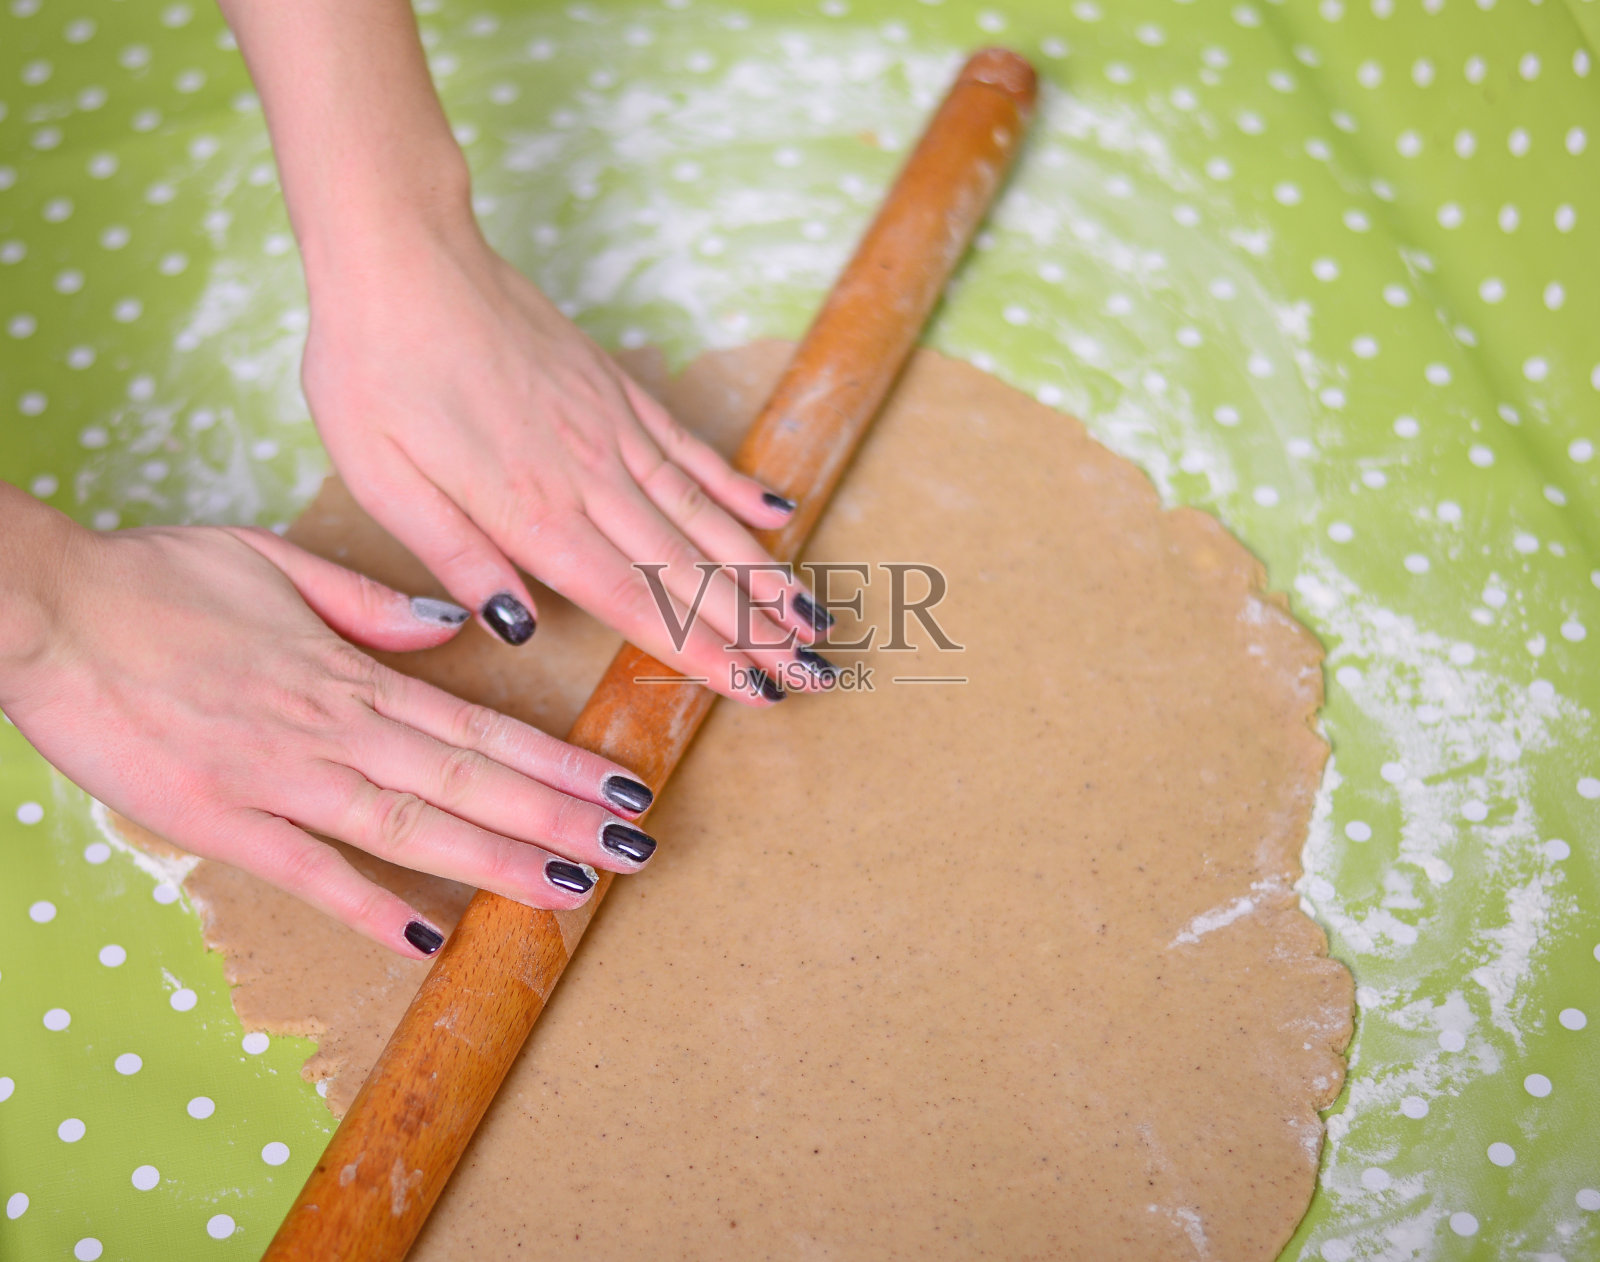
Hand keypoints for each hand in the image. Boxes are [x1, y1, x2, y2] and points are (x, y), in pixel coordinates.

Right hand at [0, 515, 663, 957]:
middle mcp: (334, 729)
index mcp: (352, 672)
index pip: (481, 726)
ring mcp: (278, 778)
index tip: (622, 784)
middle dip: (559, 819)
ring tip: (574, 889)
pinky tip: (430, 941)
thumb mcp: (276, 563)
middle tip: (636, 850)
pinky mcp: (218, 823)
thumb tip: (452, 628)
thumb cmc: (156, 580)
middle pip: (469, 782)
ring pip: (412, 828)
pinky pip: (309, 873)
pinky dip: (371, 907)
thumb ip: (370, 603)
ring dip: (498, 862)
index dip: (559, 761)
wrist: (45, 608)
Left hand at [299, 218, 836, 704]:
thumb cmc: (374, 369)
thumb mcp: (382, 479)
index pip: (633, 600)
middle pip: (687, 568)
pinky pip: (691, 448)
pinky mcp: (617, 389)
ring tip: (810, 614)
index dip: (700, 650)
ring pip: (705, 515)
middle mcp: (590, 475)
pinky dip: (738, 486)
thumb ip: (457, 556)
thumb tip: (517, 629)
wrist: (401, 253)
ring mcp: (613, 429)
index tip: (755, 687)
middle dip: (755, 627)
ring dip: (761, 571)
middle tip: (812, 668)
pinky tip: (777, 515)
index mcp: (530, 509)